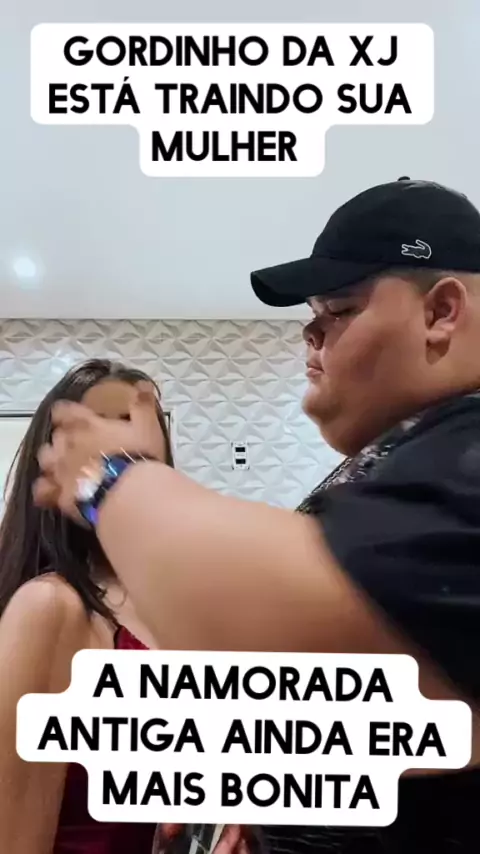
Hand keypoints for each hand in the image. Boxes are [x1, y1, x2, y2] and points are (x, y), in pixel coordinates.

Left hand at [33, 383, 163, 519]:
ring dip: (53, 460)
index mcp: (86, 425)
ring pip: (45, 459)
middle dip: (64, 439)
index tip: (74, 416)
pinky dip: (46, 489)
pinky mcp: (60, 495)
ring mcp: (60, 470)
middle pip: (55, 435)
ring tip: (66, 466)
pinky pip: (42, 491)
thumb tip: (143, 383)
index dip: (66, 412)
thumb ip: (142, 404)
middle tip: (80, 444)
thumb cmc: (139, 456)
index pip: (63, 410)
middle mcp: (67, 444)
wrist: (130, 494)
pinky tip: (56, 491)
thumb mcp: (147, 426)